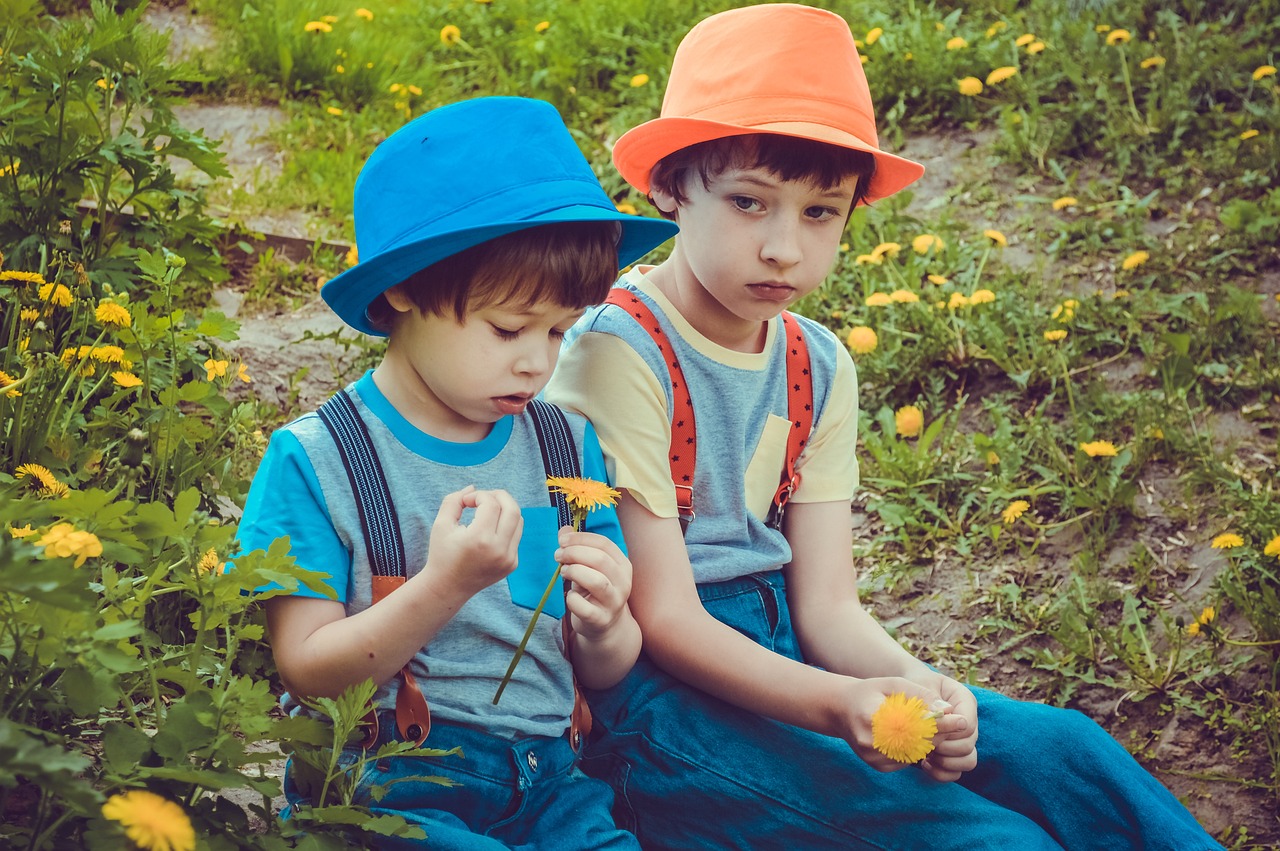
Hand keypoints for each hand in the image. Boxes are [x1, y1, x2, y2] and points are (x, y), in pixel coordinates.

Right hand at [424, 486, 522, 596]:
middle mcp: (498, 550)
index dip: (479, 495)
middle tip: (484, 497)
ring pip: (518, 520)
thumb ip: (454, 500)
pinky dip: (505, 526)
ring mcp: (508, 559)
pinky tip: (488, 529)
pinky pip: (515, 535)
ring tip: (486, 510)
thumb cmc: (442, 554)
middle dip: (499, 495)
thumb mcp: (441, 524)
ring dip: (504, 509)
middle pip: (513, 508)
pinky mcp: (512, 564)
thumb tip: (473, 487)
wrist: (448, 588)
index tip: (466, 501)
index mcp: (480, 539)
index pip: (491, 504)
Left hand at [555, 527, 631, 640]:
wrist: (604, 626)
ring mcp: (614, 602)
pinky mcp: (601, 620)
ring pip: (596, 581)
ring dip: (575, 572)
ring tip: (563, 572)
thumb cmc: (594, 591)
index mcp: (623, 565)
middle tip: (558, 556)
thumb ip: (578, 547)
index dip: (581, 538)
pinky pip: (584, 607)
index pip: (604, 544)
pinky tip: (569, 596)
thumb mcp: (589, 567)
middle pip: (600, 559)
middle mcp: (623, 582)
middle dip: (574, 553)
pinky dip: (572, 599)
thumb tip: (564, 530)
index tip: (562, 540)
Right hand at [836, 676, 953, 773]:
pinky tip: (916, 737)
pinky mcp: (877, 766)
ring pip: (914, 754)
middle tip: (955, 724)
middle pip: (916, 743)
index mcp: (870, 717)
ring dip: (930, 743)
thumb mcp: (893, 684)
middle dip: (938, 734)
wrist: (841, 710)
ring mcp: (872, 757)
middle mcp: (869, 741)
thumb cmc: (870, 692)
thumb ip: (919, 695)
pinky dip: (917, 750)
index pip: (913, 724)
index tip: (961, 720)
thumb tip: (946, 709)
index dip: (939, 723)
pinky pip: (907, 760)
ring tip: (935, 728)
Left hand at [907, 671, 978, 781]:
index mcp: (965, 700)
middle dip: (945, 748)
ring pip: (968, 761)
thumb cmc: (915, 683)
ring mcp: (963, 738)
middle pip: (969, 745)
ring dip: (946, 762)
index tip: (929, 730)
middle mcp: (968, 721)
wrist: (910, 690)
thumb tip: (944, 713)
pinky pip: (956, 772)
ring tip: (927, 755)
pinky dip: (942, 773)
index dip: (948, 732)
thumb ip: (930, 698)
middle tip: (926, 743)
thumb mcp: (921, 683)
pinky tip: (925, 763)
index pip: (967, 724)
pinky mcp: (953, 753)